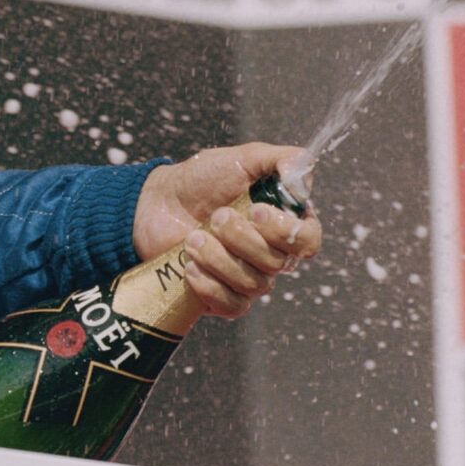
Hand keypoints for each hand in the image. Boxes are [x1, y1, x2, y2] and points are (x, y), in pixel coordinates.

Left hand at [132, 142, 321, 317]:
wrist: (156, 203)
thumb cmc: (201, 180)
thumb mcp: (241, 159)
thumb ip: (280, 159)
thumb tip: (301, 175)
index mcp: (283, 223)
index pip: (308, 240)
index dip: (285, 230)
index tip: (254, 210)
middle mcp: (272, 254)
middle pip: (278, 263)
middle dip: (242, 239)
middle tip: (216, 217)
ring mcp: (248, 278)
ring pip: (253, 283)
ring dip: (218, 257)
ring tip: (193, 237)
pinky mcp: (223, 296)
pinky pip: (233, 305)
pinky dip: (210, 286)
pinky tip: (190, 267)